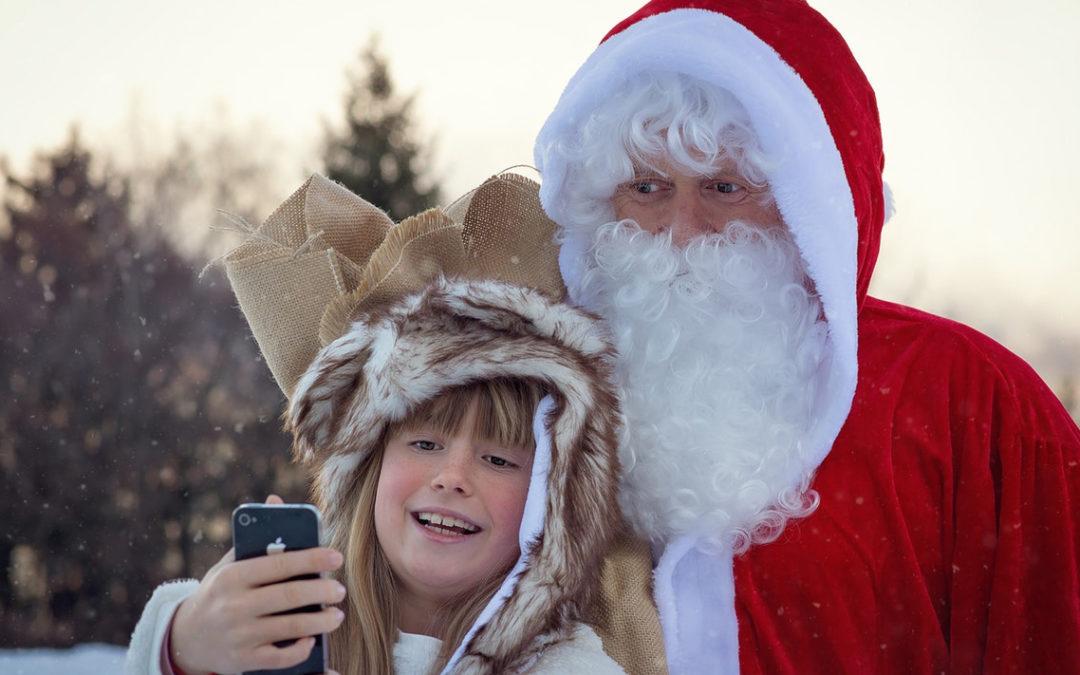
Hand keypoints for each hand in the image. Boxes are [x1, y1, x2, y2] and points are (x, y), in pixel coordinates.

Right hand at [169, 495, 346, 674]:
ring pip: (289, 628)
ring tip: (337, 615)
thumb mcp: (229, 564)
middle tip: (340, 590)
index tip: (336, 556)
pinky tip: (312, 640)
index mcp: (233, 576)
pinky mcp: (243, 660)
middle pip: (288, 597)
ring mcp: (239, 635)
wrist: (186, 637)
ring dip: (319, 622)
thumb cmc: (220, 592)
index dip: (311, 559)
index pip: (278, 564)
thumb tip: (276, 500)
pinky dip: (300, 650)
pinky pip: (279, 658)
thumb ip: (255, 538)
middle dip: (320, 592)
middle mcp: (234, 606)